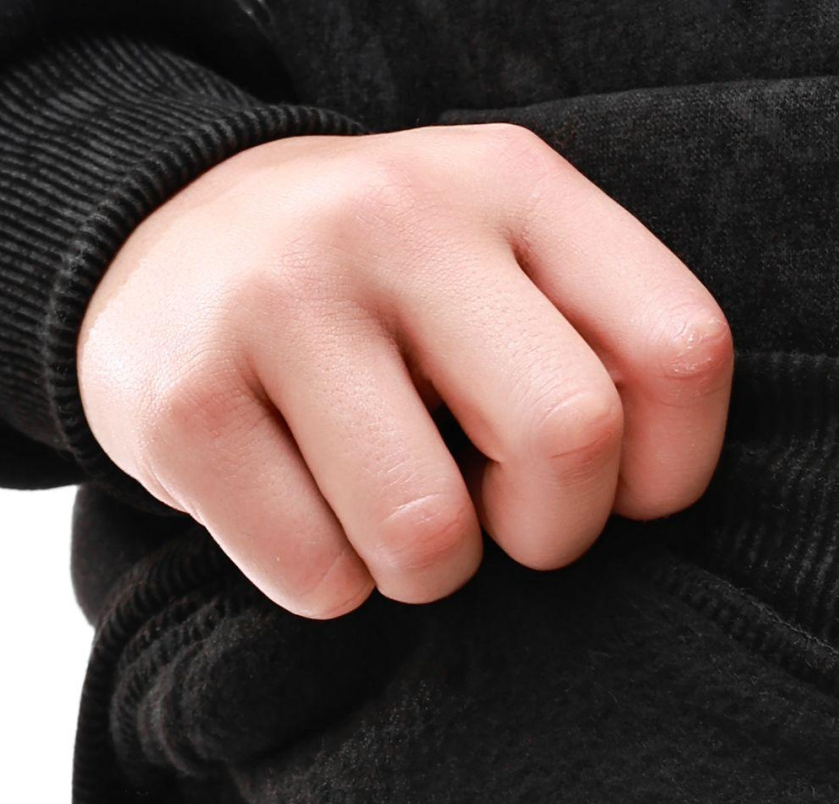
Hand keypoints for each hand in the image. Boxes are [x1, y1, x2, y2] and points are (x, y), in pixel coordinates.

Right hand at [76, 125, 732, 617]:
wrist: (159, 250)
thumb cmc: (383, 308)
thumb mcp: (503, 273)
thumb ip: (597, 351)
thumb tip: (641, 508)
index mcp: (513, 185)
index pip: (680, 354)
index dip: (664, 473)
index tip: (604, 484)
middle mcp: (398, 214)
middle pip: (569, 439)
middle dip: (547, 534)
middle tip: (491, 518)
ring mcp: (280, 297)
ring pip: (429, 537)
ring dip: (421, 573)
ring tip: (381, 508)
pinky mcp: (185, 399)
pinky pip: (318, 577)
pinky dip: (323, 583)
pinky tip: (293, 503)